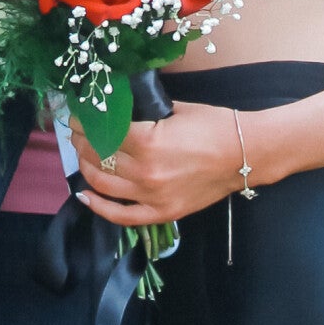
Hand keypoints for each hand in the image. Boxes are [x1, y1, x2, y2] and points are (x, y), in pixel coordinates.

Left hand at [73, 101, 245, 229]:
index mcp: (148, 140)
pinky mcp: (162, 212)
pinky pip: (121, 216)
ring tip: (82, 155)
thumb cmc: (214, 125)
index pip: (101, 131)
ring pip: (102, 184)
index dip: (84, 121)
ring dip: (85, 167)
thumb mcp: (174, 109)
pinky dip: (98, 207)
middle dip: (81, 141)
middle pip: (97, 156)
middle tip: (78, 131)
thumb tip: (114, 108)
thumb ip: (142, 111)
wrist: (246, 154)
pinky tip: (84, 195)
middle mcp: (145, 171)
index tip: (77, 115)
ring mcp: (152, 196)